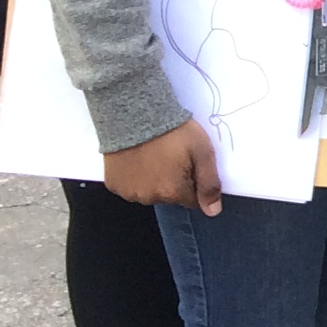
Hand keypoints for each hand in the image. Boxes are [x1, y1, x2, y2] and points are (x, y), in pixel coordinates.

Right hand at [105, 119, 222, 213]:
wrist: (135, 115)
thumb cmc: (173, 132)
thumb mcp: (202, 152)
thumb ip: (209, 184)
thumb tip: (213, 212)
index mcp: (173, 192)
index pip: (192, 200)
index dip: (194, 183)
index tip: (190, 164)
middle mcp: (149, 198)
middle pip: (170, 197)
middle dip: (174, 182)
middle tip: (172, 157)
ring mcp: (129, 192)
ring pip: (149, 193)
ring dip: (153, 181)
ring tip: (154, 156)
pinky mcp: (113, 184)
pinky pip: (129, 187)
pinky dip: (135, 177)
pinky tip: (137, 159)